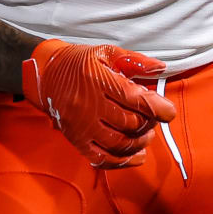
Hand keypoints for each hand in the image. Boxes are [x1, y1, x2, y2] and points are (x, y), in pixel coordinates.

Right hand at [20, 38, 177, 168]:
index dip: (158, 108)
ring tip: (145, 134)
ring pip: (120, 143)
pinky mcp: (76, 139)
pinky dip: (123, 161)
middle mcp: (88, 104)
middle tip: (151, 117)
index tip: (168, 111)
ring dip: (140, 142)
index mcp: (97, 79)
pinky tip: (136, 154)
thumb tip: (161, 68)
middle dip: (149, 123)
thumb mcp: (106, 52)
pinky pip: (102, 158)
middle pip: (130, 123)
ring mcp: (80, 125)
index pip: (135, 99)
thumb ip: (135, 61)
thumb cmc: (78, 62)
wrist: (44, 74)